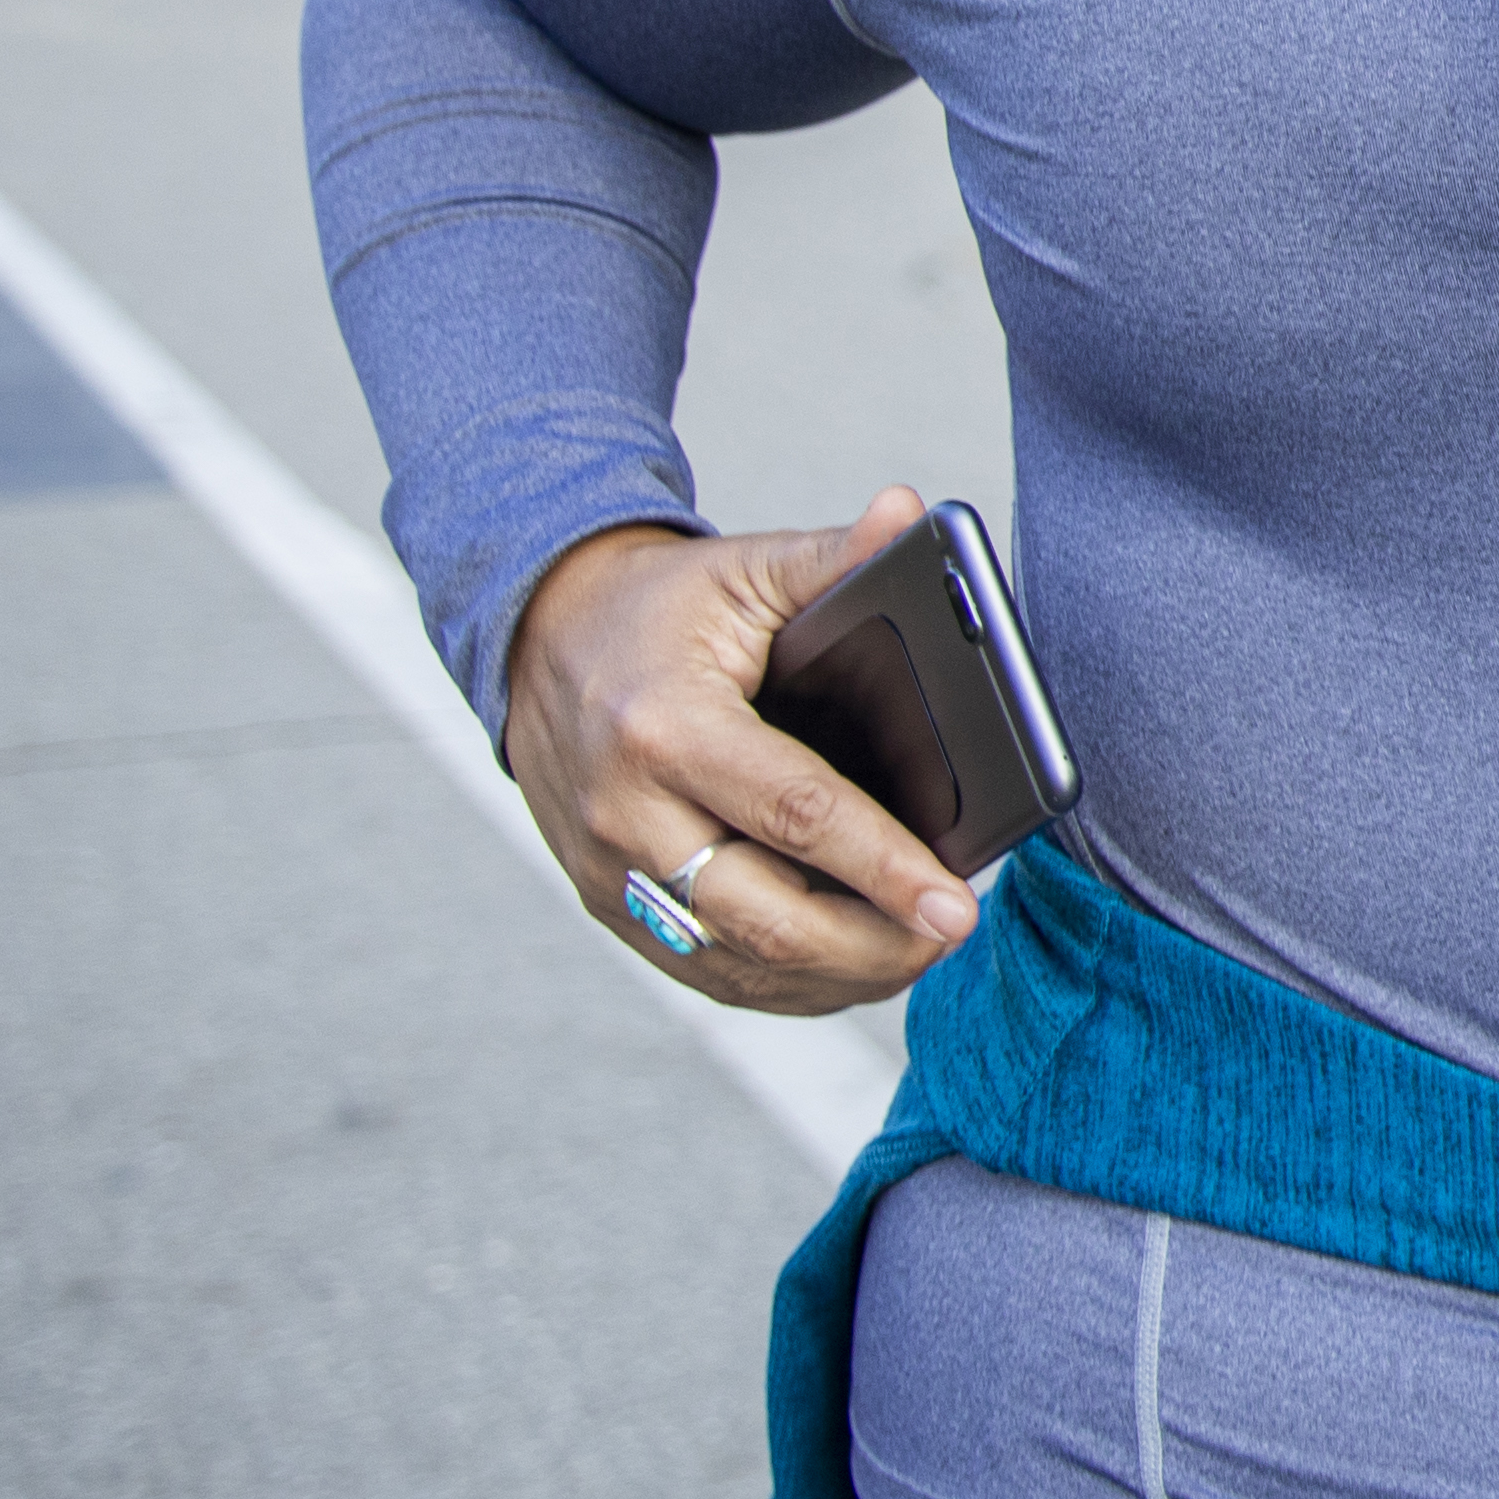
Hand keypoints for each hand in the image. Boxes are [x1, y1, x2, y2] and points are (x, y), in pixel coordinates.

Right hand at [495, 490, 979, 1015]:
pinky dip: (785, 986)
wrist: (538, 641)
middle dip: (873, 942)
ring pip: (737, 963)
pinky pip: (705, 971)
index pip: (796, 813)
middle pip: (766, 917)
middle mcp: (626, 813)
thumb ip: (834, 554)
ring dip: (838, 975)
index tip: (960, 901)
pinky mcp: (606, 904)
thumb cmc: (660, 608)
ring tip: (917, 951)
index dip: (885, 865)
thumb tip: (911, 512)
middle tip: (954, 933)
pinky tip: (849, 969)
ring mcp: (608, 871)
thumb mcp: (743, 569)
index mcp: (665, 727)